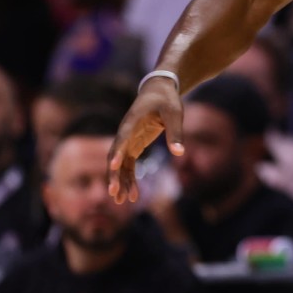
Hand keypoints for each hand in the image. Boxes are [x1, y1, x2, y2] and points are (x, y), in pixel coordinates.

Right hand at [108, 78, 184, 203]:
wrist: (160, 89)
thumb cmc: (167, 99)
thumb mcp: (175, 113)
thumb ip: (176, 132)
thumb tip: (180, 154)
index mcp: (132, 120)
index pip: (123, 138)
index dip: (118, 152)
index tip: (113, 167)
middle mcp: (126, 132)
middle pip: (116, 155)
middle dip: (114, 175)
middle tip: (114, 193)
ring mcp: (128, 140)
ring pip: (120, 164)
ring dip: (121, 182)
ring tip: (123, 202)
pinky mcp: (133, 145)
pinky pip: (128, 165)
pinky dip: (130, 179)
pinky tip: (133, 195)